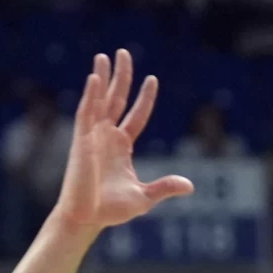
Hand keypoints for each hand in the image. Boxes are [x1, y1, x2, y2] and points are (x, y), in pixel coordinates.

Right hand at [54, 50, 193, 232]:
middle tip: (123, 52)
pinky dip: (90, 95)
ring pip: (99, 100)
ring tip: (105, 55)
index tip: (152, 79)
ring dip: (103, 77)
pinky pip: (86, 113)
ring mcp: (93, 137)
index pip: (135, 115)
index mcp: (121, 147)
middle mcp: (106, 137)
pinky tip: (96, 77)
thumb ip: (165, 187)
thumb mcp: (144, 197)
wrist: (86, 219)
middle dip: (121, 76)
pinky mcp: (81, 141)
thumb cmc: (110, 210)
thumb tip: (190, 186)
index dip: (144, 98)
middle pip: (116, 99)